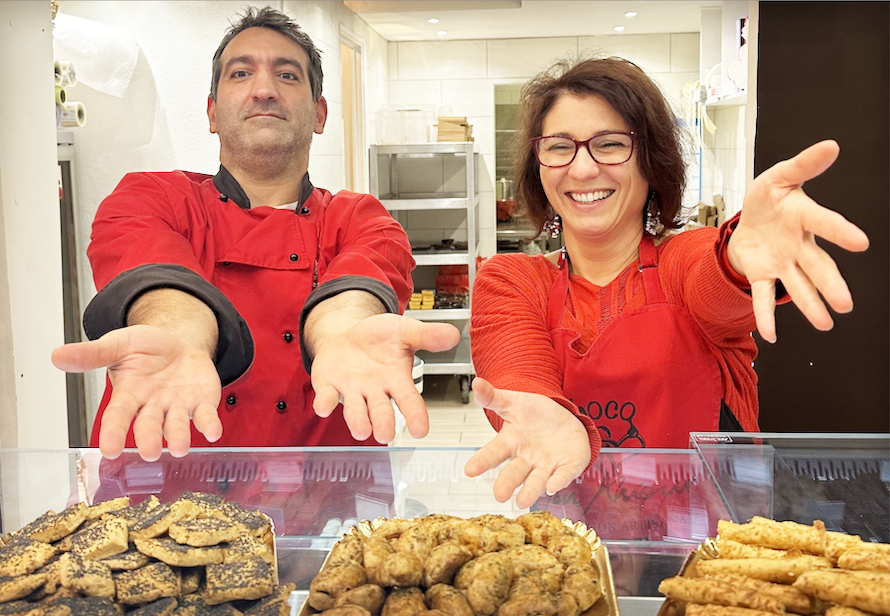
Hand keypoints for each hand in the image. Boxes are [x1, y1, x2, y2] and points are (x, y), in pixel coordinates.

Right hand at [51, 325, 221, 460]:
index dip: (113, 432)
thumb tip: (57, 356)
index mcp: (129, 394)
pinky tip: (213, 432)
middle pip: (149, 425)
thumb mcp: (119, 344)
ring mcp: (178, 407)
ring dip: (178, 437)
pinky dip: (209, 424)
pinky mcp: (202, 402)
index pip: (118, 416)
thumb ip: (93, 353)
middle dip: (149, 439)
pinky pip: (205, 415)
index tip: (108, 450)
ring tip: (179, 449)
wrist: (178, 343)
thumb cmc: (145, 349)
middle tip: (149, 453)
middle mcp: (153, 406)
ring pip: (177, 425)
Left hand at [310, 314, 459, 442]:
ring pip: (355, 410)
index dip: (416, 415)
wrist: (348, 334)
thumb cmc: (379, 338)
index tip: (421, 431)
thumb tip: (454, 335)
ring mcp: (351, 391)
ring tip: (361, 431)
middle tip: (385, 434)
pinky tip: (324, 407)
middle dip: (383, 422)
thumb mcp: (404, 331)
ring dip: (357, 421)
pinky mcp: (329, 385)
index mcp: (396, 380)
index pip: (409, 400)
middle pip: (381, 410)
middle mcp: (375, 391)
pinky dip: (325, 402)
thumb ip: (427, 335)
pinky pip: (326, 396)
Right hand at [464, 377, 590, 508]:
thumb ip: (493, 397)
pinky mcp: (567, 466)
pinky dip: (558, 481)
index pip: (494, 452)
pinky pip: (563, 474)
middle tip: (499, 495)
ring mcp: (547, 464)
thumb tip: (476, 383)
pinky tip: (552, 487)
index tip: (469, 471)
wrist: (563, 417)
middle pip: (515, 472)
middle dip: (507, 484)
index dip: (482, 461)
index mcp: (512, 442)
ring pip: (537, 480)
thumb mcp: (514, 402)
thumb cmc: (534, 413)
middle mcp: (527, 458)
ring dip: (530, 491)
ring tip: (522, 501)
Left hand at [728, 140, 868, 342]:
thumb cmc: (769, 199)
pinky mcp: (763, 275)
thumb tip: (831, 145)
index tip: (860, 243)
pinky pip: (764, 297)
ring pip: (797, 286)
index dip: (840, 232)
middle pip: (817, 266)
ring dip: (809, 305)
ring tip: (825, 323)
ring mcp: (782, 263)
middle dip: (830, 285)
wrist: (747, 220)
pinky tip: (769, 334)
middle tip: (846, 304)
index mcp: (804, 217)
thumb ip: (804, 164)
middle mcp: (798, 246)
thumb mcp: (779, 176)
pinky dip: (765, 315)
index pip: (824, 224)